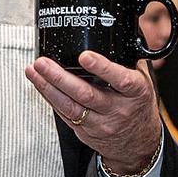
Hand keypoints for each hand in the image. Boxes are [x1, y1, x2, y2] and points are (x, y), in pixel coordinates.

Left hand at [24, 51, 161, 175]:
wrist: (138, 145)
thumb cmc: (138, 106)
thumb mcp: (144, 81)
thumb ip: (130, 60)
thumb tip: (116, 31)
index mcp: (136, 93)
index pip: (120, 80)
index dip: (102, 68)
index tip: (84, 56)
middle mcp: (118, 109)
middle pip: (86, 94)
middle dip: (60, 77)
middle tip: (42, 62)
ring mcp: (101, 124)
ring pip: (70, 107)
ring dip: (48, 88)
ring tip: (33, 71)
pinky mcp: (85, 132)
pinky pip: (65, 114)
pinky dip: (50, 98)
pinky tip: (40, 84)